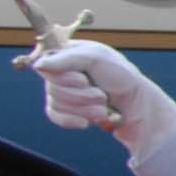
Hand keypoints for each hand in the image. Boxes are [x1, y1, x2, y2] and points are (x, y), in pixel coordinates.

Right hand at [24, 37, 175, 175]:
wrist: (137, 107)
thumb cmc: (122, 77)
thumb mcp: (98, 59)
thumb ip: (68, 59)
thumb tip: (38, 65)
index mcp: (68, 53)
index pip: (46, 64)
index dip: (64, 77)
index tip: (84, 80)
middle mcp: (62, 71)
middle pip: (51, 87)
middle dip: (81, 95)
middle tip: (102, 95)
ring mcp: (62, 91)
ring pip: (55, 103)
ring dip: (84, 108)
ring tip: (103, 105)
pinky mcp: (65, 110)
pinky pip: (55, 116)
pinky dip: (73, 120)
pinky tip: (88, 121)